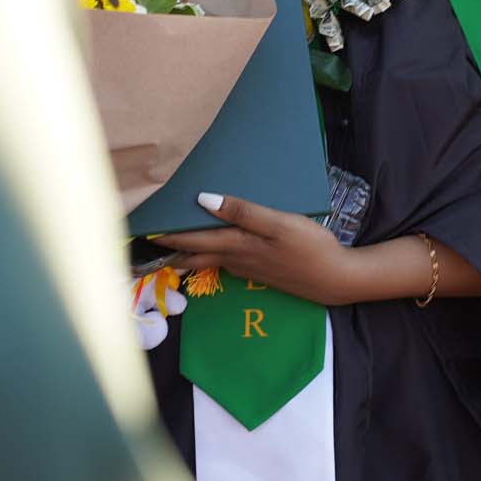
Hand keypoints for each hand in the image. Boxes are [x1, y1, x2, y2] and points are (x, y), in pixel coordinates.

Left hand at [154, 192, 357, 306]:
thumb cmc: (310, 248)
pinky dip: (213, 254)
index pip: (193, 239)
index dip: (167, 235)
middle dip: (172, 248)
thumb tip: (203, 199)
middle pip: (196, 254)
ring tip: (175, 243)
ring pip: (211, 259)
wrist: (336, 280)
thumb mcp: (279, 224)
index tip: (144, 228)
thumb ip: (243, 212)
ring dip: (191, 252)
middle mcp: (237, 260)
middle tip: (150, 240)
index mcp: (238, 245)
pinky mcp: (261, 272)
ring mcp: (249, 269)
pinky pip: (227, 262)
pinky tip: (216, 248)